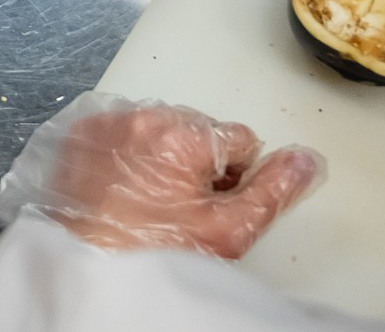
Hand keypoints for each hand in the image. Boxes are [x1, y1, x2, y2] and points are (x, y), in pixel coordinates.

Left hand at [0, 96, 322, 259]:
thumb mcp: (229, 229)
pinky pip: (121, 128)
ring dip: (163, 151)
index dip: (234, 175)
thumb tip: (306, 158)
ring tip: (151, 197)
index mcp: (182, 135)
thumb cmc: (157, 253)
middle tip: (183, 204)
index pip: (239, 138)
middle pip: (197, 127)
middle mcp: (140, 117)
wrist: (91, 266)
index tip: (213, 200)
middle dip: (199, 159)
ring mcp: (105, 122)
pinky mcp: (78, 132)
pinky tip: (124, 185)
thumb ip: (273, 189)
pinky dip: (128, 149)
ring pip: (159, 124)